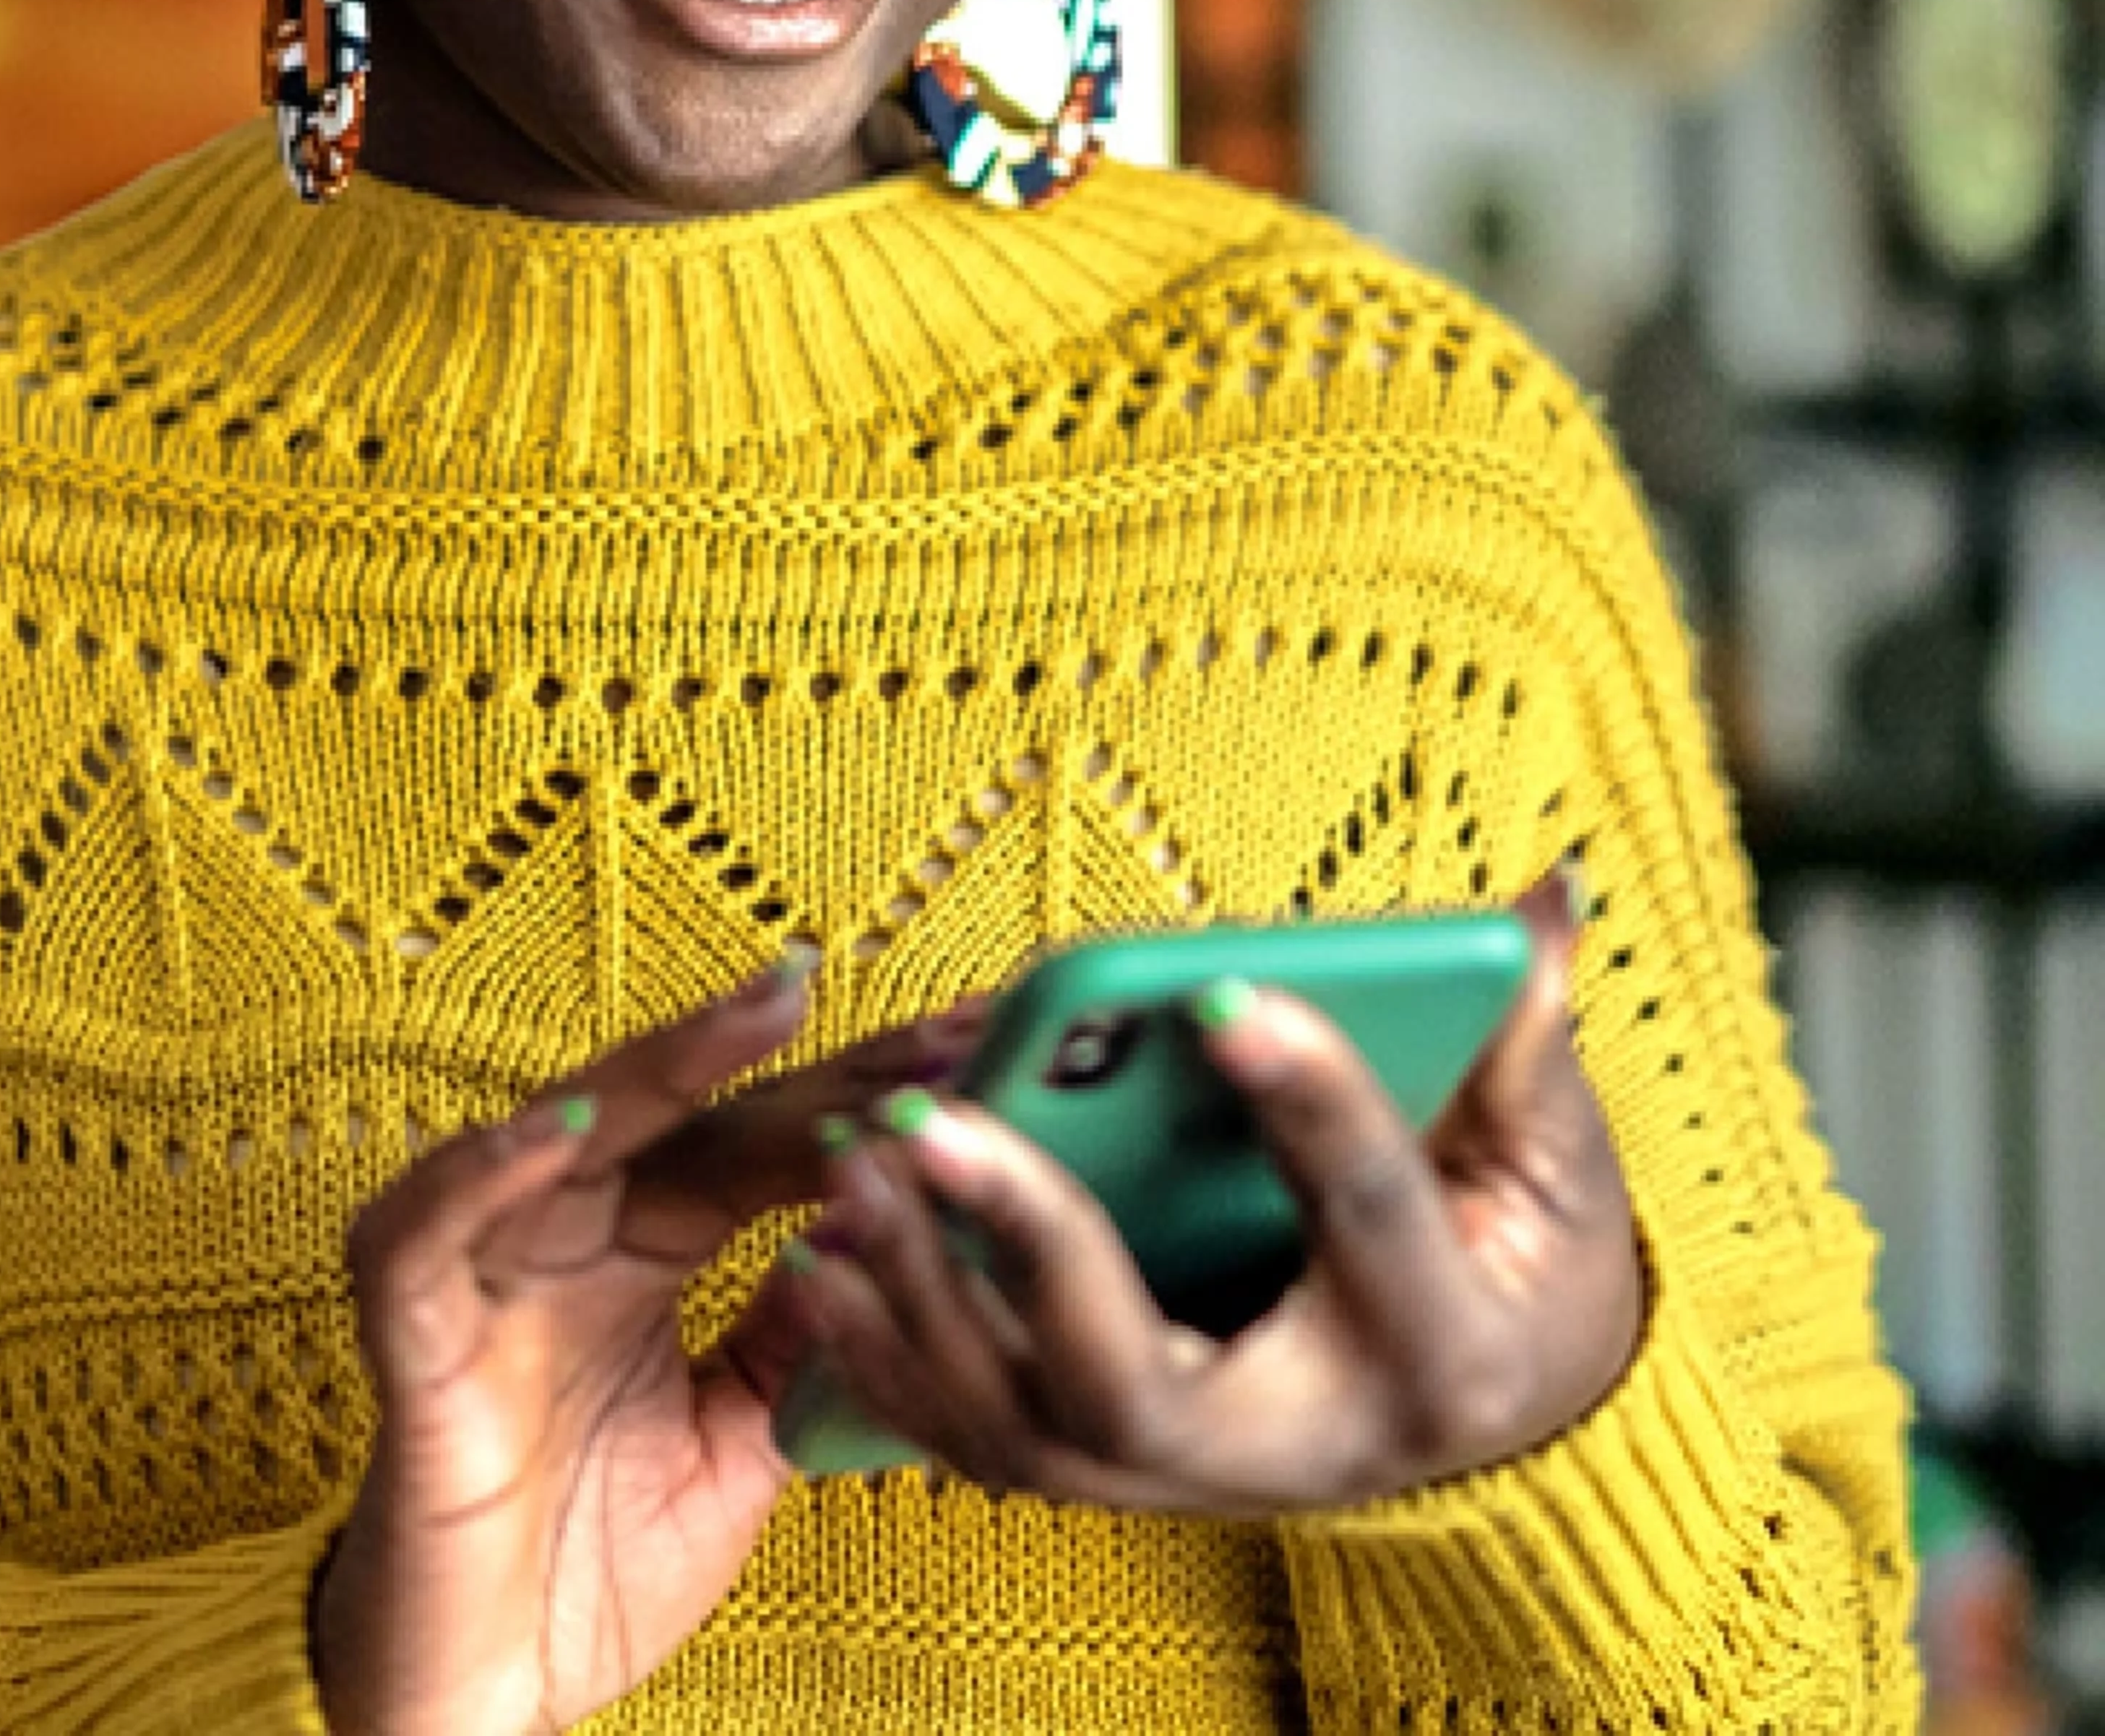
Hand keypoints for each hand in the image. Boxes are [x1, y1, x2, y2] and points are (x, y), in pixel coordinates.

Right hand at [313, 968, 986, 1735]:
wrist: (483, 1704)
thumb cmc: (588, 1571)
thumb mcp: (736, 1444)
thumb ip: (795, 1341)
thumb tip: (878, 1229)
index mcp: (638, 1250)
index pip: (754, 1142)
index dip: (858, 1097)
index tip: (974, 1053)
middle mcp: (565, 1234)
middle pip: (683, 1115)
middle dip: (803, 1060)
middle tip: (928, 1025)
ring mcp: (484, 1271)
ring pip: (564, 1128)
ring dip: (661, 1069)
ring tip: (768, 1011)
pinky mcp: (409, 1333)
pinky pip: (425, 1229)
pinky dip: (484, 1171)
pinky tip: (563, 1126)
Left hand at [787, 878, 1645, 1514]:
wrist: (1501, 1409)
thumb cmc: (1525, 1256)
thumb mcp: (1555, 1161)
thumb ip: (1529, 1037)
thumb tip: (1542, 898)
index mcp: (1437, 1352)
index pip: (1364, 1220)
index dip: (1308, 1104)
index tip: (1222, 993)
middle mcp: (1301, 1446)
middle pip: (1137, 1380)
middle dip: (1030, 1244)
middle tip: (929, 1119)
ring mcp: (1193, 1480)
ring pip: (1031, 1428)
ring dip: (925, 1295)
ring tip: (854, 1161)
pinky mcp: (1116, 1478)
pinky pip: (981, 1444)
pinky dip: (893, 1359)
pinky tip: (823, 1258)